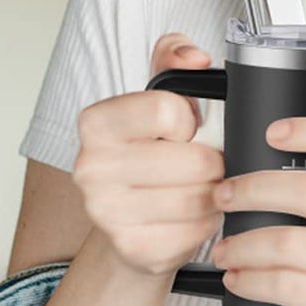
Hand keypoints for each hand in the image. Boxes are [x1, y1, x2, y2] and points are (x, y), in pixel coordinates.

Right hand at [70, 33, 225, 278]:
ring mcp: (108, 213)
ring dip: (214, 193)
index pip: (169, 109)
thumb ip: (174, 58)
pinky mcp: (133, 249)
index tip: (181, 130)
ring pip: (199, 197)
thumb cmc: (148, 154)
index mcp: (97, 123)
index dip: (189, 120)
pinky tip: (194, 216)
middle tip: (205, 165)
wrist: (126, 221)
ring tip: (202, 188)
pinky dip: (208, 223)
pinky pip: (197, 231)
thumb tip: (194, 57)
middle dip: (212, 162)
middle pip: (193, 160)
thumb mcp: (158, 96)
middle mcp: (91, 168)